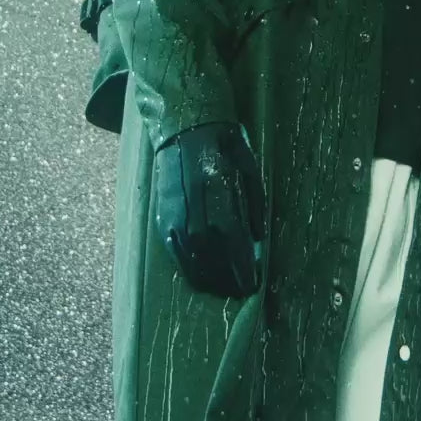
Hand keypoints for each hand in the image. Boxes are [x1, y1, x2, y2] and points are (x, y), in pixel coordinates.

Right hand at [153, 122, 265, 298]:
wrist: (184, 129)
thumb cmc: (223, 147)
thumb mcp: (248, 168)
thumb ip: (253, 204)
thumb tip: (259, 239)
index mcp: (218, 196)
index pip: (233, 243)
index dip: (243, 268)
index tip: (252, 284)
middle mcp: (193, 211)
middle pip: (212, 258)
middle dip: (227, 279)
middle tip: (240, 291)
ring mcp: (174, 217)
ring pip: (191, 260)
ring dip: (208, 279)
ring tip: (223, 289)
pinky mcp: (162, 219)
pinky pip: (175, 253)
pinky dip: (189, 268)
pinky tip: (200, 276)